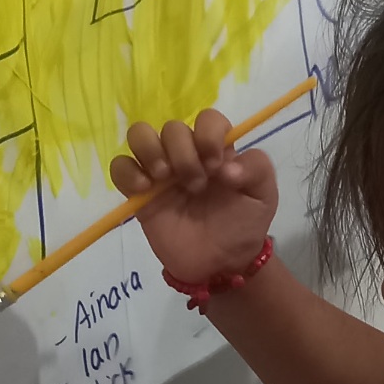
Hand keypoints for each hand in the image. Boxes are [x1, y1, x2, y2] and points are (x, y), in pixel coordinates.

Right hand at [109, 109, 277, 283]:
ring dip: (151, 150)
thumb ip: (257, 169)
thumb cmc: (242, 226)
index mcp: (215, 149)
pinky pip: (120, 167)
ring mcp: (160, 172)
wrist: (220, 264)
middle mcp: (186, 154)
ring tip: (164, 177)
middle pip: (172, 127)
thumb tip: (227, 166)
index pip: (207, 119)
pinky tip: (145, 188)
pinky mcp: (139, 193)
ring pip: (140, 135)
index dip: (208, 134)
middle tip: (196, 185)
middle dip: (184, 153)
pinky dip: (127, 171)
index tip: (215, 166)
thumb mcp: (264, 196)